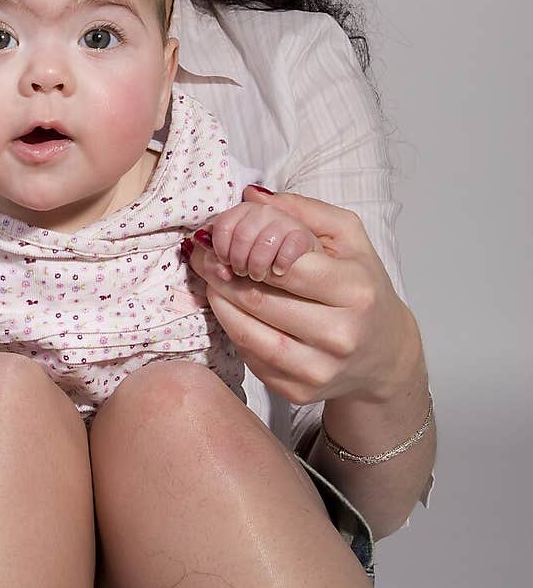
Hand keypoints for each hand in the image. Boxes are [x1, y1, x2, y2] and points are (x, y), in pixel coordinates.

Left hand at [185, 186, 421, 406]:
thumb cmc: (363, 287)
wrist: (383, 354)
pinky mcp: (296, 391)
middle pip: (258, 299)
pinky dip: (233, 329)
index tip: (222, 236)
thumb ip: (302, 211)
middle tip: (203, 255)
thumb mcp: (348, 237)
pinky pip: (249, 356)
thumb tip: (252, 197)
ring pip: (245, 331)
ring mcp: (317, 368)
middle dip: (220, 272)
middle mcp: (340, 334)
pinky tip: (233, 310)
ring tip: (211, 279)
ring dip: (219, 301)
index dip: (246, 247)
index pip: (285, 264)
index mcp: (355, 290)